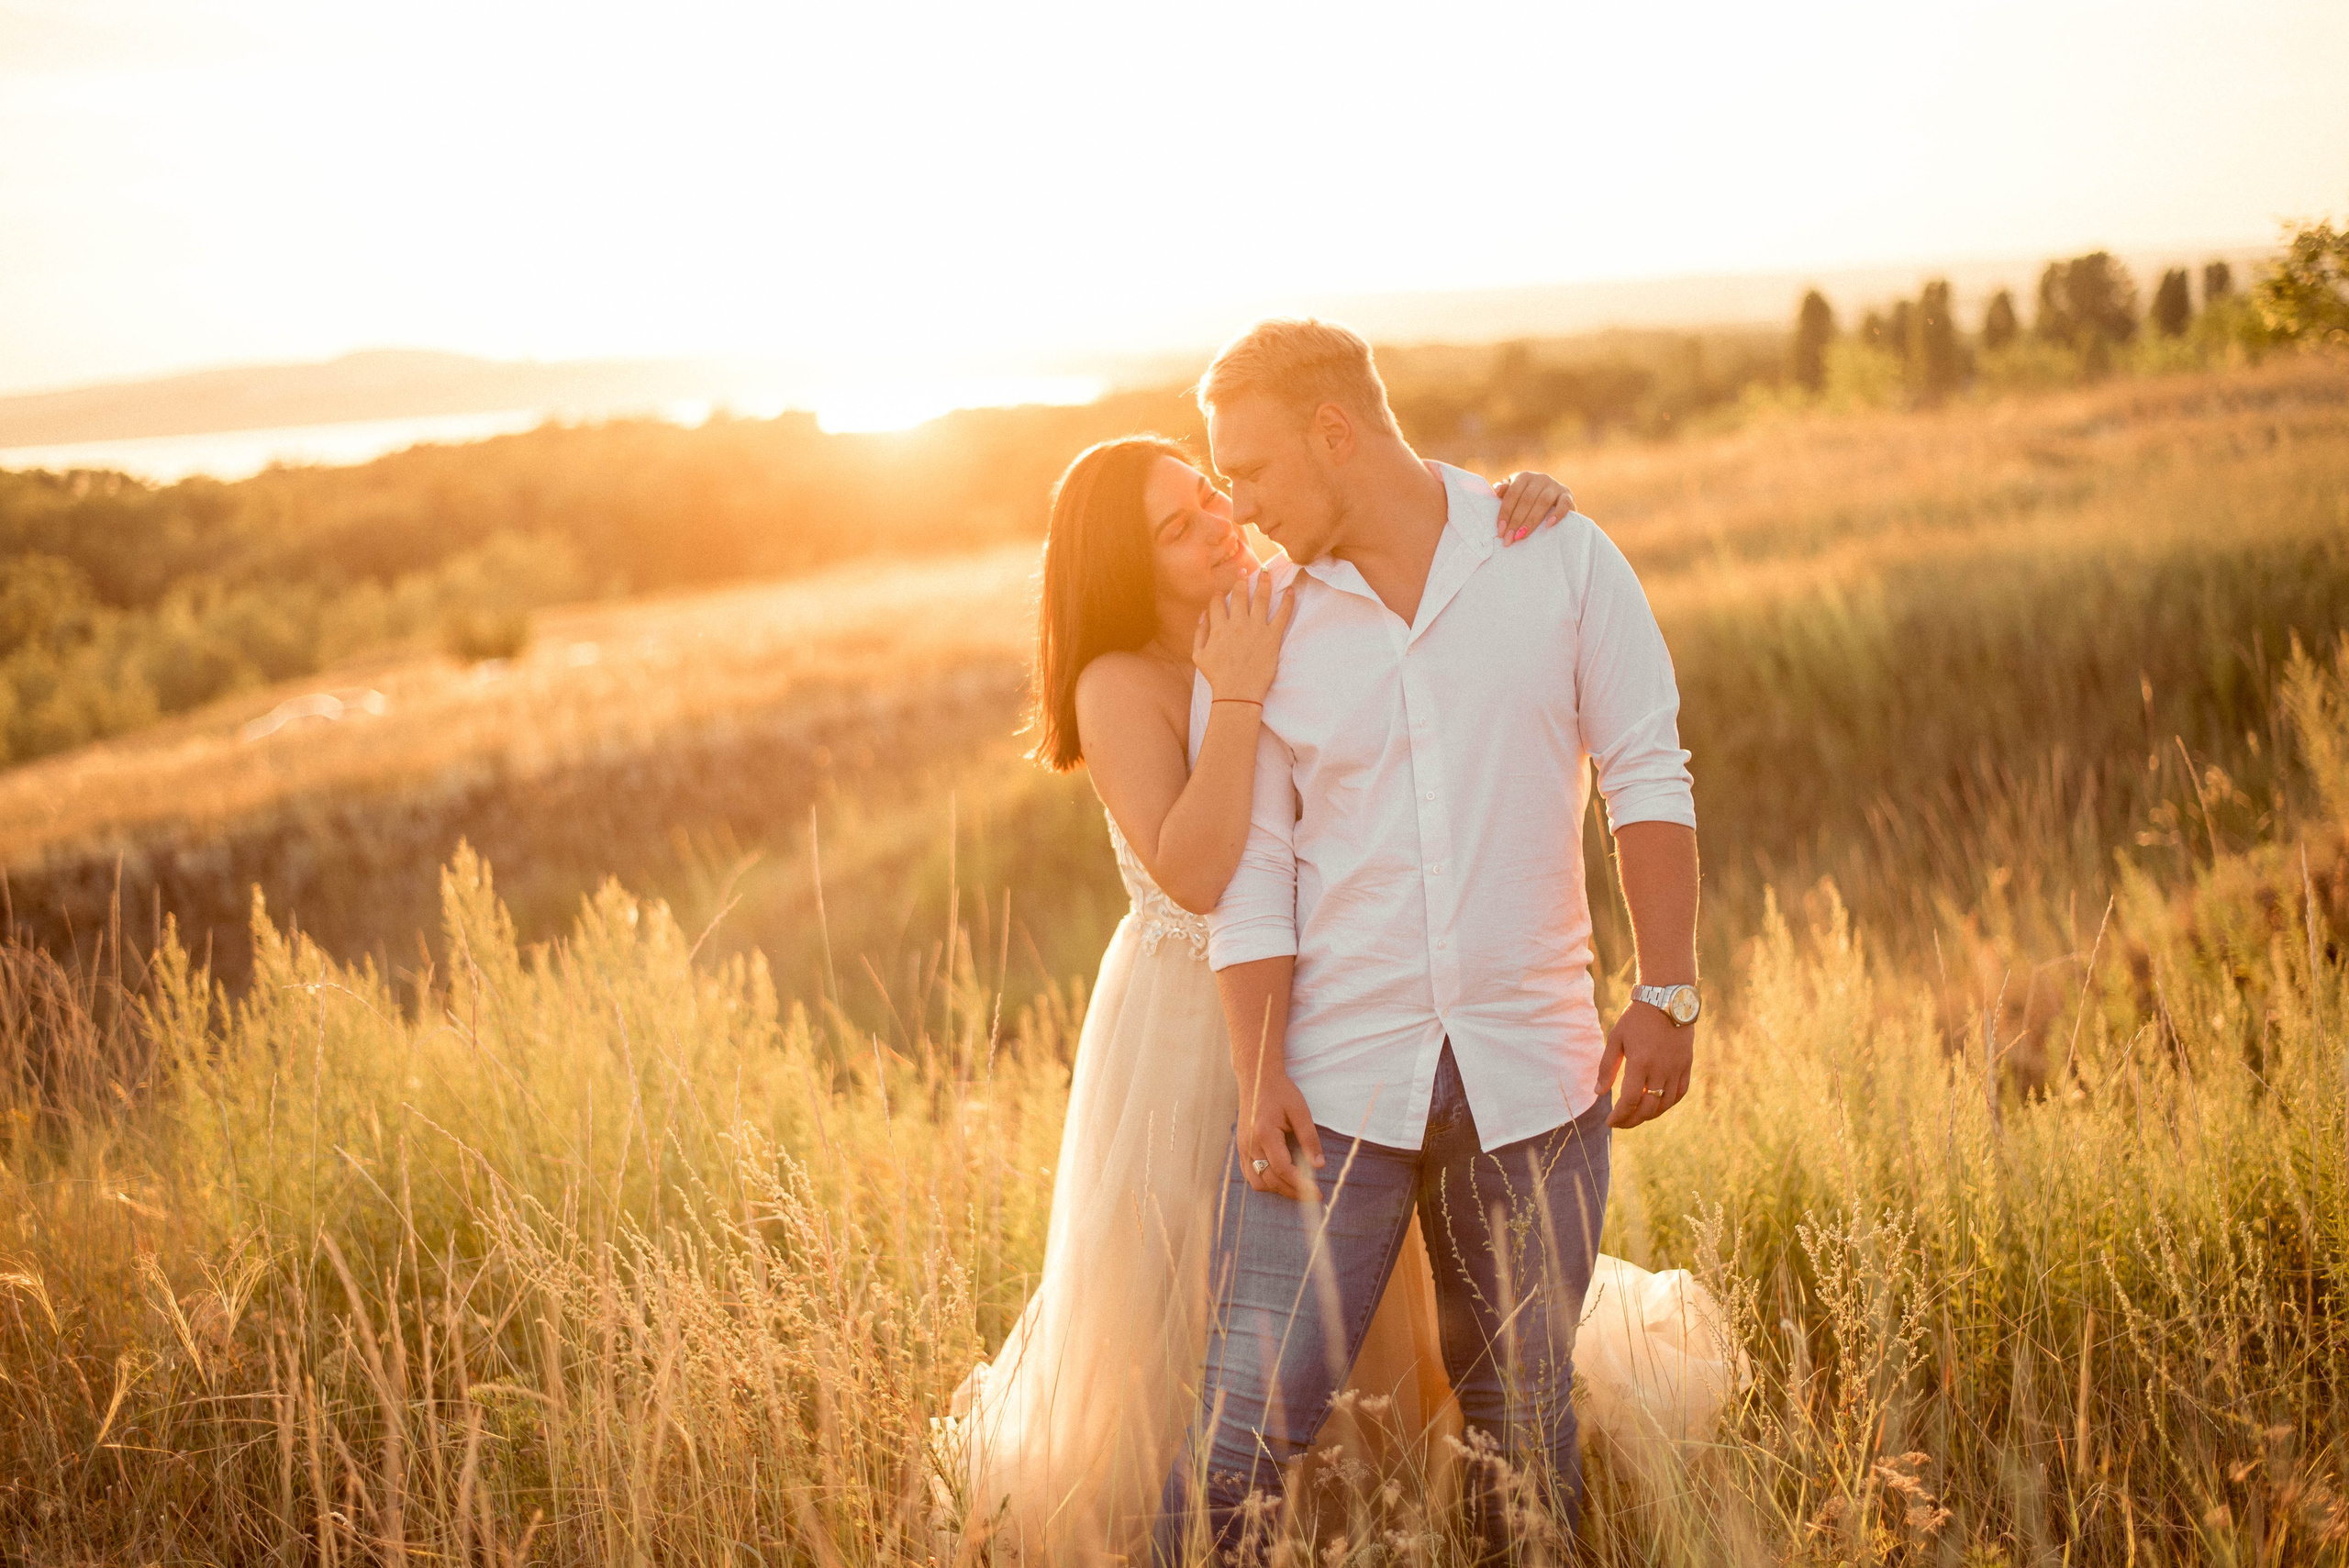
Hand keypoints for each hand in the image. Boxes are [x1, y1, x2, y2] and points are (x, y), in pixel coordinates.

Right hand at [1192, 570, 1296, 703]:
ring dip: (1265, 582)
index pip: (1217, 603)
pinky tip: (1291, 591)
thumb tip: (1202, 614)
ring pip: (1262, 598)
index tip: (1221, 591)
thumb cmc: (1217, 677)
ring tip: (1267, 572)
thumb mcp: (1199, 655)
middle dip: (1242, 580)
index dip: (1219, 595)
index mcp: (1218, 627)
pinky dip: (1288, 601)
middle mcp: (1237, 623)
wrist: (1237, 693)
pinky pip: (1282, 615)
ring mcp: (1256, 629)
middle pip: (1240, 595)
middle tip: (1246, 571)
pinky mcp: (1272, 637)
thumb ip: (1199, 633)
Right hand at [1237, 1070, 1323, 1199]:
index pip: (1282, 1168)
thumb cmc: (1280, 1092)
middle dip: (1292, 1191)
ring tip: (1298, 1188)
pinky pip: (1251, 1174)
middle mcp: (1249, 1144)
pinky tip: (1282, 1179)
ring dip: (1278, 1189)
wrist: (1257, 1079)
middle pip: (1270, 1179)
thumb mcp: (1300, 1111)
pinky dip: (1266, 1182)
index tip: (1317, 1192)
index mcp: (1264, 1133)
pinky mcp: (1241, 1148)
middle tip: (1313, 1195)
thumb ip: (1309, 1138)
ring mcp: (1243, 1148)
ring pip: (1258, 1182)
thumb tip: (1319, 1165)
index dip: (1300, 1184)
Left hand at [1493, 471, 1575, 543]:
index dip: (1505, 513)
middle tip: (1510, 538)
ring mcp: (1555, 486)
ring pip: (1543, 502)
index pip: (1512, 494)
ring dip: (1532, 520)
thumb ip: (1505, 492)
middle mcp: (1540, 478)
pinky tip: (1549, 525)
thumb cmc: (1528, 499)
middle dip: (1516, 521)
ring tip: (1523, 535)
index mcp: (1524, 477)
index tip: (1501, 531)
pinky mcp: (1568, 496)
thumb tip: (1497, 490)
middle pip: (1526, 499)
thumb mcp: (1515, 493)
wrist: (1555, 500)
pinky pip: (1564, 504)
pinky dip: (1557, 514)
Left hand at [1597, 996, 1692, 1128]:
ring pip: (1665, 1104)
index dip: (1619, 1116)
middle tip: (1620, 1123)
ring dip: (1649, 1115)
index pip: (1630, 1101)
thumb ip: (1606, 1068)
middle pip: (1648, 1108)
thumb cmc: (1636, 1018)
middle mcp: (1661, 1070)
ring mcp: (1676, 1069)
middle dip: (1631, 1121)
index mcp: (1640, 1063)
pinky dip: (1668, 1104)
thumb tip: (1598, 1093)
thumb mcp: (1615, 1039)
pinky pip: (1680, 1093)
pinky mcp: (1687, 1065)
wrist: (1667, 1000)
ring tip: (1636, 1117)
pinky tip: (1657, 1106)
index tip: (1609, 1122)